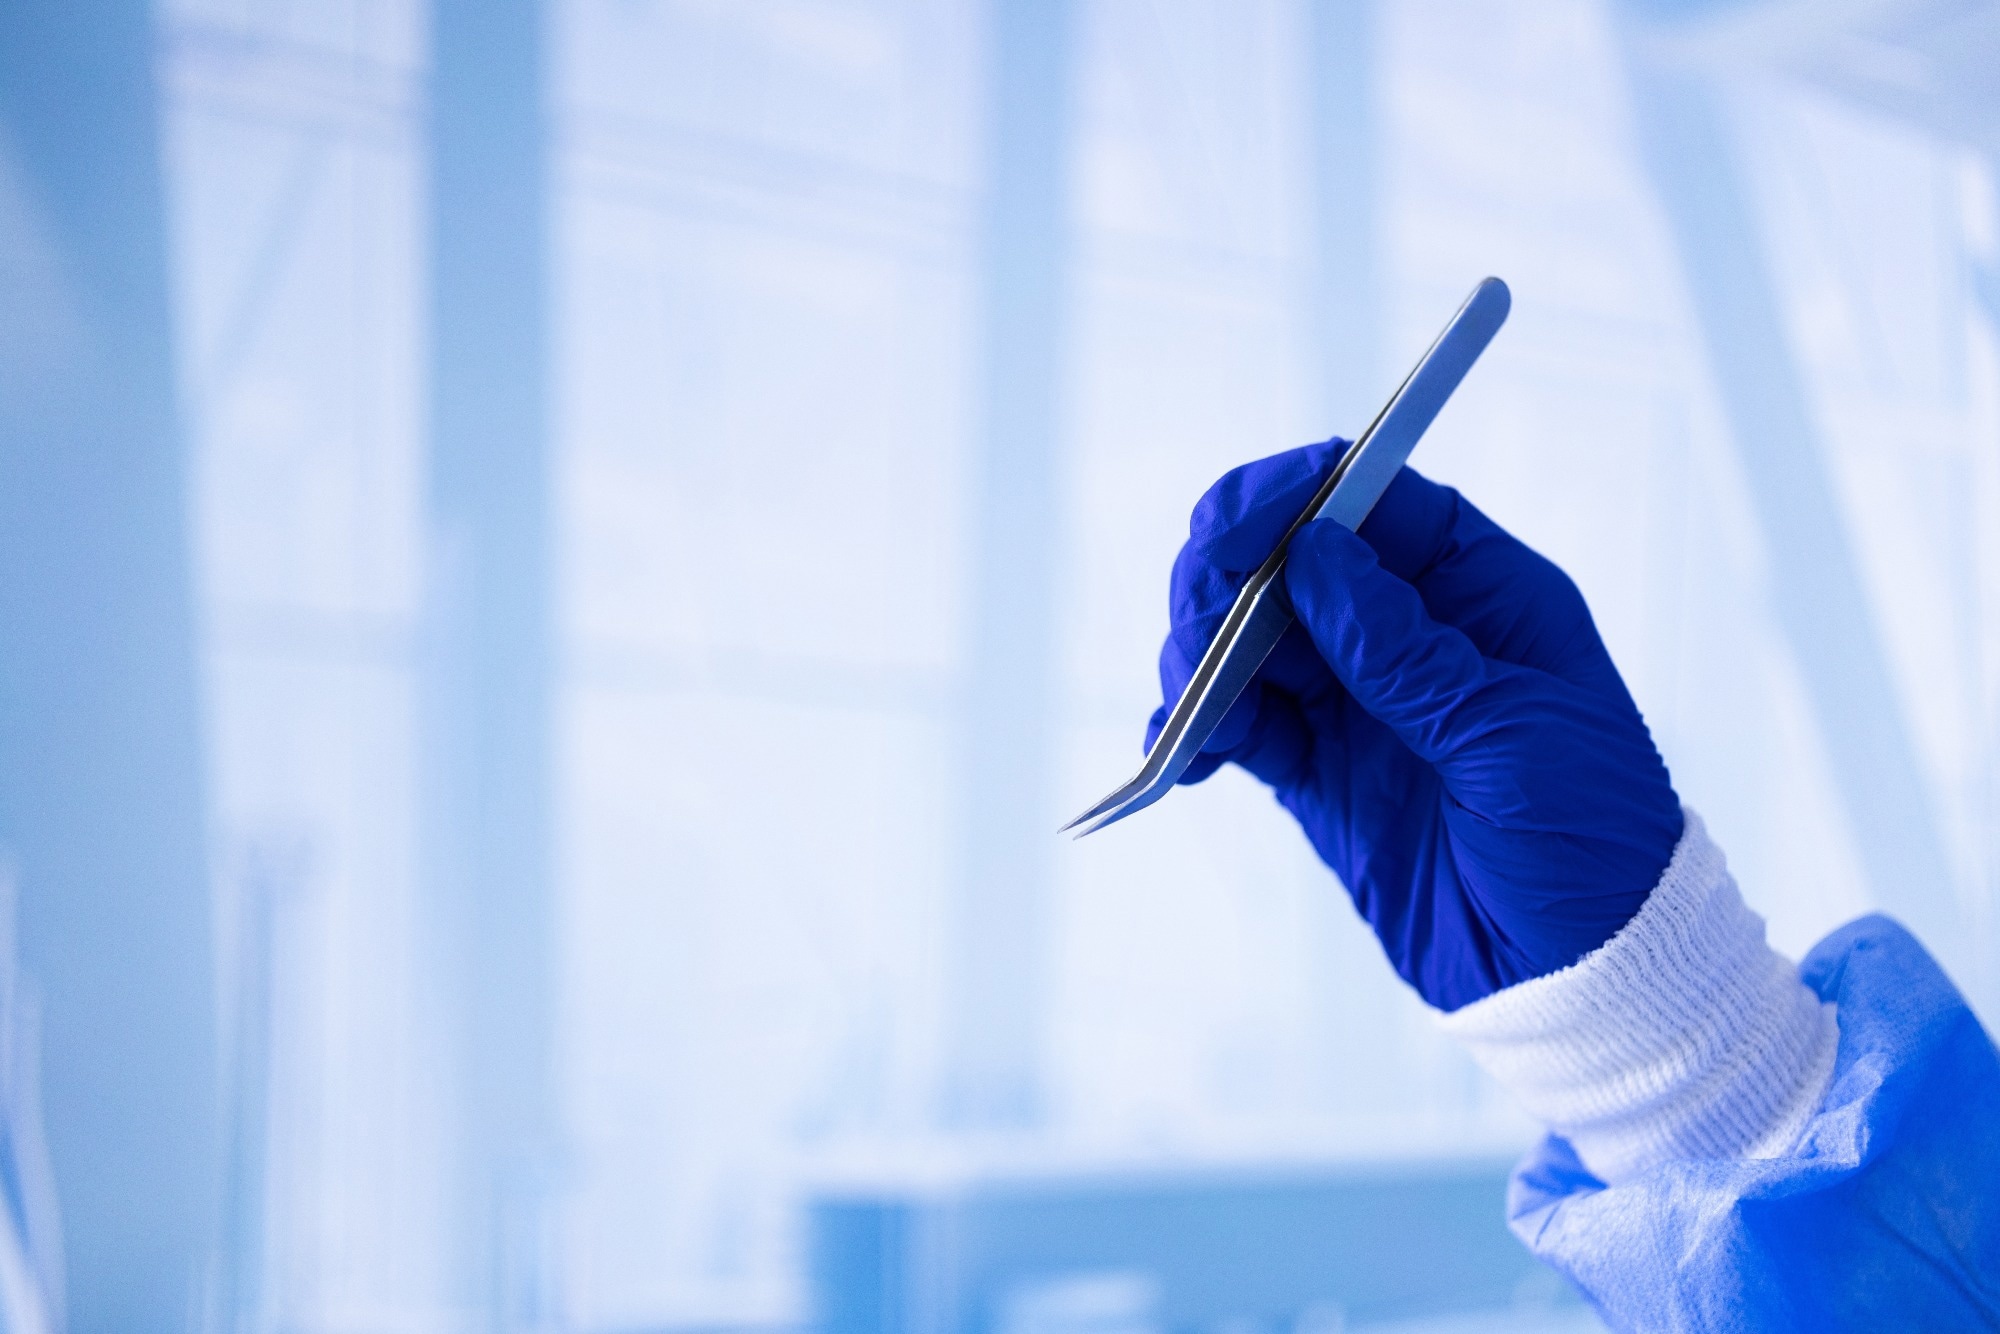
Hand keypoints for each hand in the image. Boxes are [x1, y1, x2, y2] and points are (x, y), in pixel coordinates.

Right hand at [1149, 441, 1682, 1009]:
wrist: (1585, 979)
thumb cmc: (1590, 843)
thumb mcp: (1512, 737)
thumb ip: (1405, 653)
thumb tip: (1313, 554)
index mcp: (1481, 593)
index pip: (1371, 503)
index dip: (1291, 497)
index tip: (1226, 529)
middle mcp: (1410, 634)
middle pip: (1290, 561)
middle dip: (1226, 578)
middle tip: (1198, 626)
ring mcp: (1358, 704)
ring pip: (1249, 640)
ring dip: (1200, 655)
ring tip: (1191, 699)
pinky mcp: (1318, 775)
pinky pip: (1240, 727)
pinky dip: (1197, 729)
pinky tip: (1180, 751)